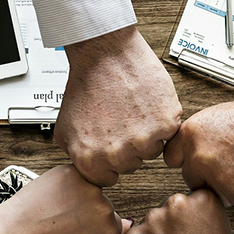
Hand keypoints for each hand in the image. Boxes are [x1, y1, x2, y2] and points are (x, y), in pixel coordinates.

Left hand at [0, 164, 130, 233]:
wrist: (15, 233)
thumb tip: (125, 232)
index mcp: (110, 230)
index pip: (115, 224)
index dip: (95, 229)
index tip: (82, 232)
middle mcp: (104, 207)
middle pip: (104, 206)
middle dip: (88, 212)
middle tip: (66, 222)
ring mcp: (89, 188)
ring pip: (90, 190)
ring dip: (78, 196)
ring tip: (57, 210)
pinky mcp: (73, 173)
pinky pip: (77, 176)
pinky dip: (67, 184)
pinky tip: (54, 198)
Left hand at [55, 26, 181, 185]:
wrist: (105, 54)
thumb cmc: (86, 84)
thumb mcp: (65, 128)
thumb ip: (77, 155)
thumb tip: (87, 169)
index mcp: (90, 160)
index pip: (107, 179)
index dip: (109, 161)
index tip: (110, 145)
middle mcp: (117, 154)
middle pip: (131, 166)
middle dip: (127, 147)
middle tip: (120, 121)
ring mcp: (143, 140)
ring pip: (151, 151)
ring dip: (146, 135)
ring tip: (132, 111)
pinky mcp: (165, 124)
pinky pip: (168, 134)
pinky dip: (161, 120)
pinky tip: (145, 105)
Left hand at [119, 189, 233, 233]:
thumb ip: (214, 222)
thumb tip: (203, 217)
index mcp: (203, 201)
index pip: (194, 199)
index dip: (194, 218)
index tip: (194, 231)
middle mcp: (176, 205)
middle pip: (170, 209)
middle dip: (173, 227)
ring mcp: (151, 222)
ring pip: (151, 225)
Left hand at [163, 88, 233, 212]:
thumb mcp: (215, 118)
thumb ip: (196, 140)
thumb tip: (185, 156)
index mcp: (190, 136)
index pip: (172, 160)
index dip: (187, 160)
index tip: (197, 161)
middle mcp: (200, 158)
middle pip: (192, 180)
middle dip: (208, 176)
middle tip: (233, 162)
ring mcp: (220, 180)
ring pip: (216, 195)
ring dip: (229, 187)